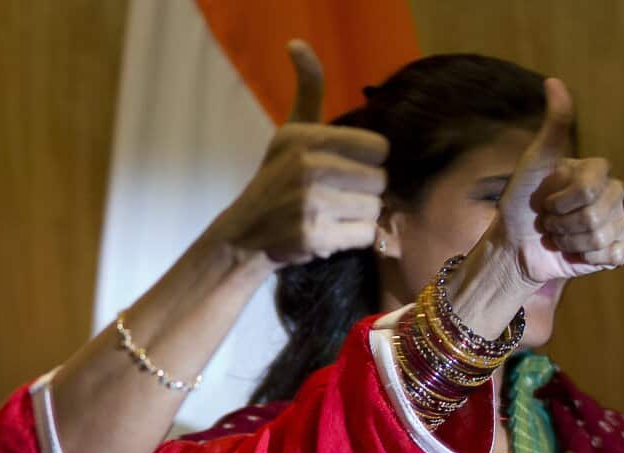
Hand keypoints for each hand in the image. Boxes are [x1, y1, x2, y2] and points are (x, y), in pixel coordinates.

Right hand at [207, 40, 388, 266]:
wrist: (244, 232)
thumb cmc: (276, 178)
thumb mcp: (291, 131)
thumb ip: (307, 89)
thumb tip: (297, 43)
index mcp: (309, 138)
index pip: (378, 148)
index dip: (367, 161)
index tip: (344, 169)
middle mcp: (309, 168)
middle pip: (379, 180)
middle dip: (362, 191)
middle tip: (336, 196)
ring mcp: (311, 204)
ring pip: (374, 208)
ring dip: (357, 215)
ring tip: (330, 214)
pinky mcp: (314, 237)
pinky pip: (363, 234)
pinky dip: (351, 237)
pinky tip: (328, 233)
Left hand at [492, 78, 623, 283]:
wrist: (514, 245)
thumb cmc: (521, 201)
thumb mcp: (533, 160)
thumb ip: (553, 125)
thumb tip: (554, 81)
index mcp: (597, 172)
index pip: (591, 187)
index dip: (562, 199)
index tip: (545, 200)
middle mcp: (612, 195)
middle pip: (597, 213)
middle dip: (563, 222)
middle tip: (549, 222)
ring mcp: (616, 222)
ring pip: (601, 236)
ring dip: (569, 241)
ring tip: (557, 236)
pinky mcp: (614, 250)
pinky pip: (612, 254)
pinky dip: (585, 257)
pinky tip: (573, 253)